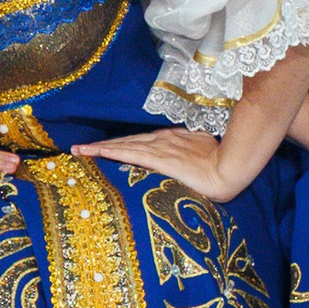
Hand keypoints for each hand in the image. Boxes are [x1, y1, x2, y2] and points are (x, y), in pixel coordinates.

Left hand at [73, 127, 244, 202]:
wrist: (230, 168)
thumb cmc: (221, 163)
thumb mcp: (201, 154)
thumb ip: (188, 154)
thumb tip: (182, 160)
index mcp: (171, 139)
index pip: (138, 142)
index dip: (118, 144)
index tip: (100, 147)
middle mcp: (162, 140)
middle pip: (126, 141)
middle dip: (101, 146)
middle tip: (78, 148)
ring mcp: (161, 148)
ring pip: (124, 146)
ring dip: (100, 149)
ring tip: (79, 151)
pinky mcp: (161, 158)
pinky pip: (131, 154)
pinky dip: (113, 152)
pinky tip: (98, 152)